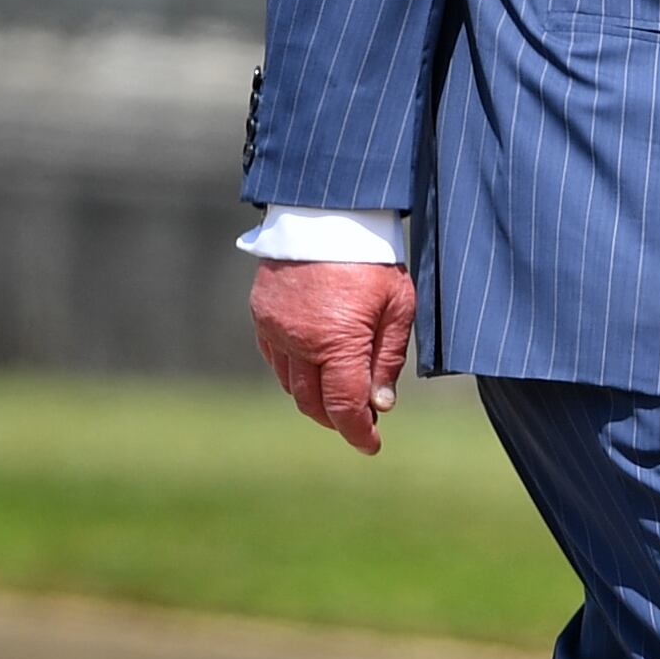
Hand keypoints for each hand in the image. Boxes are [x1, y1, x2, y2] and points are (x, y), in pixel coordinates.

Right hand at [252, 258, 414, 454]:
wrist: (328, 213)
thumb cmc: (372, 258)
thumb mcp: (398, 306)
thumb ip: (387, 359)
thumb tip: (379, 405)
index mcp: (337, 341)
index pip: (344, 407)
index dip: (359, 433)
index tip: (372, 446)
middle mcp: (300, 341)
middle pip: (312, 403)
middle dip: (337, 420)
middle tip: (360, 421)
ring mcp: (275, 329)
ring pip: (290, 384)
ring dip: (314, 398)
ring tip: (340, 395)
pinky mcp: (261, 315)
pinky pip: (275, 359)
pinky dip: (294, 373)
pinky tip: (315, 369)